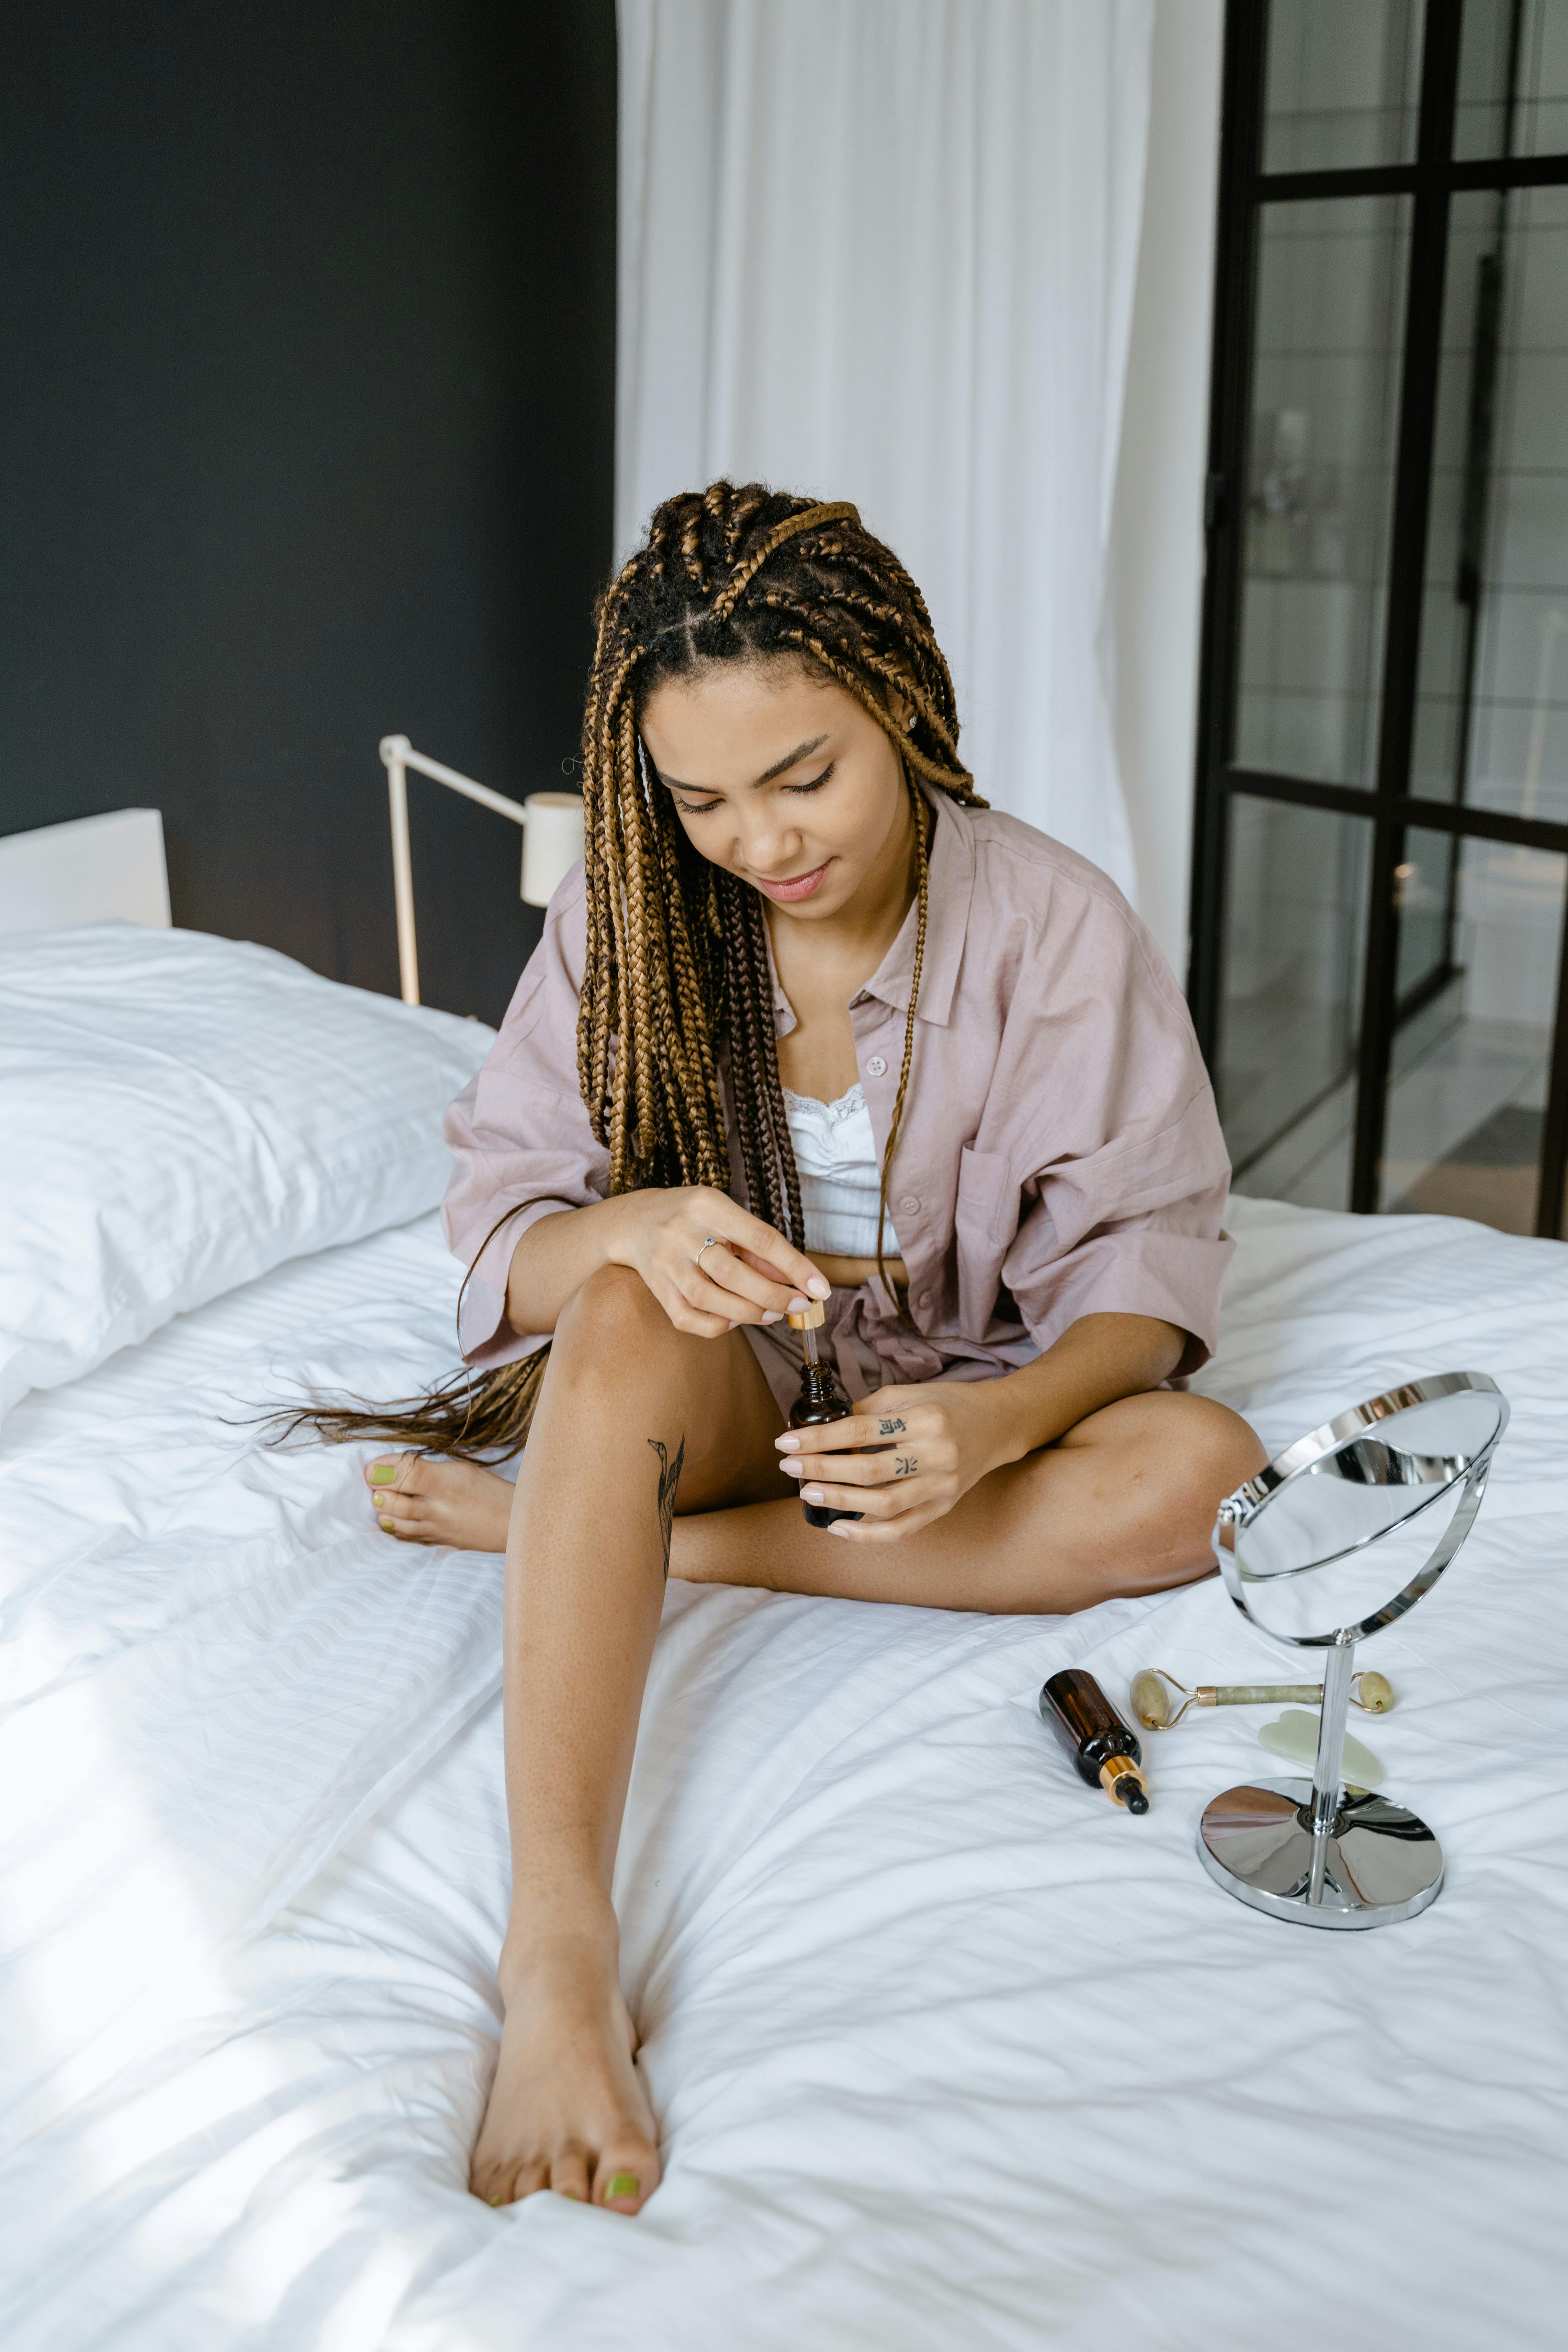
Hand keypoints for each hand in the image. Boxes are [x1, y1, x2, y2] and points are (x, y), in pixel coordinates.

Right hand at [612, 1185, 829, 1338]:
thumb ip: (759, 1247)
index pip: (760, 1238)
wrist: (633, 1222)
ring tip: (774, 1313)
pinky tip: (736, 1319)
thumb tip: (797, 1280)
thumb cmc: (692, 1218)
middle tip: (800, 1305)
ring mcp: (665, 1263)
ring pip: (711, 1300)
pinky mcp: (657, 1289)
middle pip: (734, 1273)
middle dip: (774, 1295)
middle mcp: (682, 1232)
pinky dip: (719, 1325)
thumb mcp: (727, 1216)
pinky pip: (690, 1319)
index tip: (820, 1288)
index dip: (794, 1266)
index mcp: (708, 1205)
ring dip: (751, 1313)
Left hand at [773, 1381, 1005, 1539]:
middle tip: (789, 1467)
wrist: (998, 1424)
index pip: (861, 1430)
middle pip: (869, 1470)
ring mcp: (942, 1486)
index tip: (786, 1442)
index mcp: (926, 1419)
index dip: (819, 1438)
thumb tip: (821, 1430)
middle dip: (822, 1470)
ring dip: (840, 1502)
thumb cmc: (947, 1404)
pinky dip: (868, 1534)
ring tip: (808, 1494)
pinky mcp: (944, 1507)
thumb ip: (868, 1410)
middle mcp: (937, 1454)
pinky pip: (902, 1530)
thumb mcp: (908, 1394)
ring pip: (884, 1504)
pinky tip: (839, 1527)